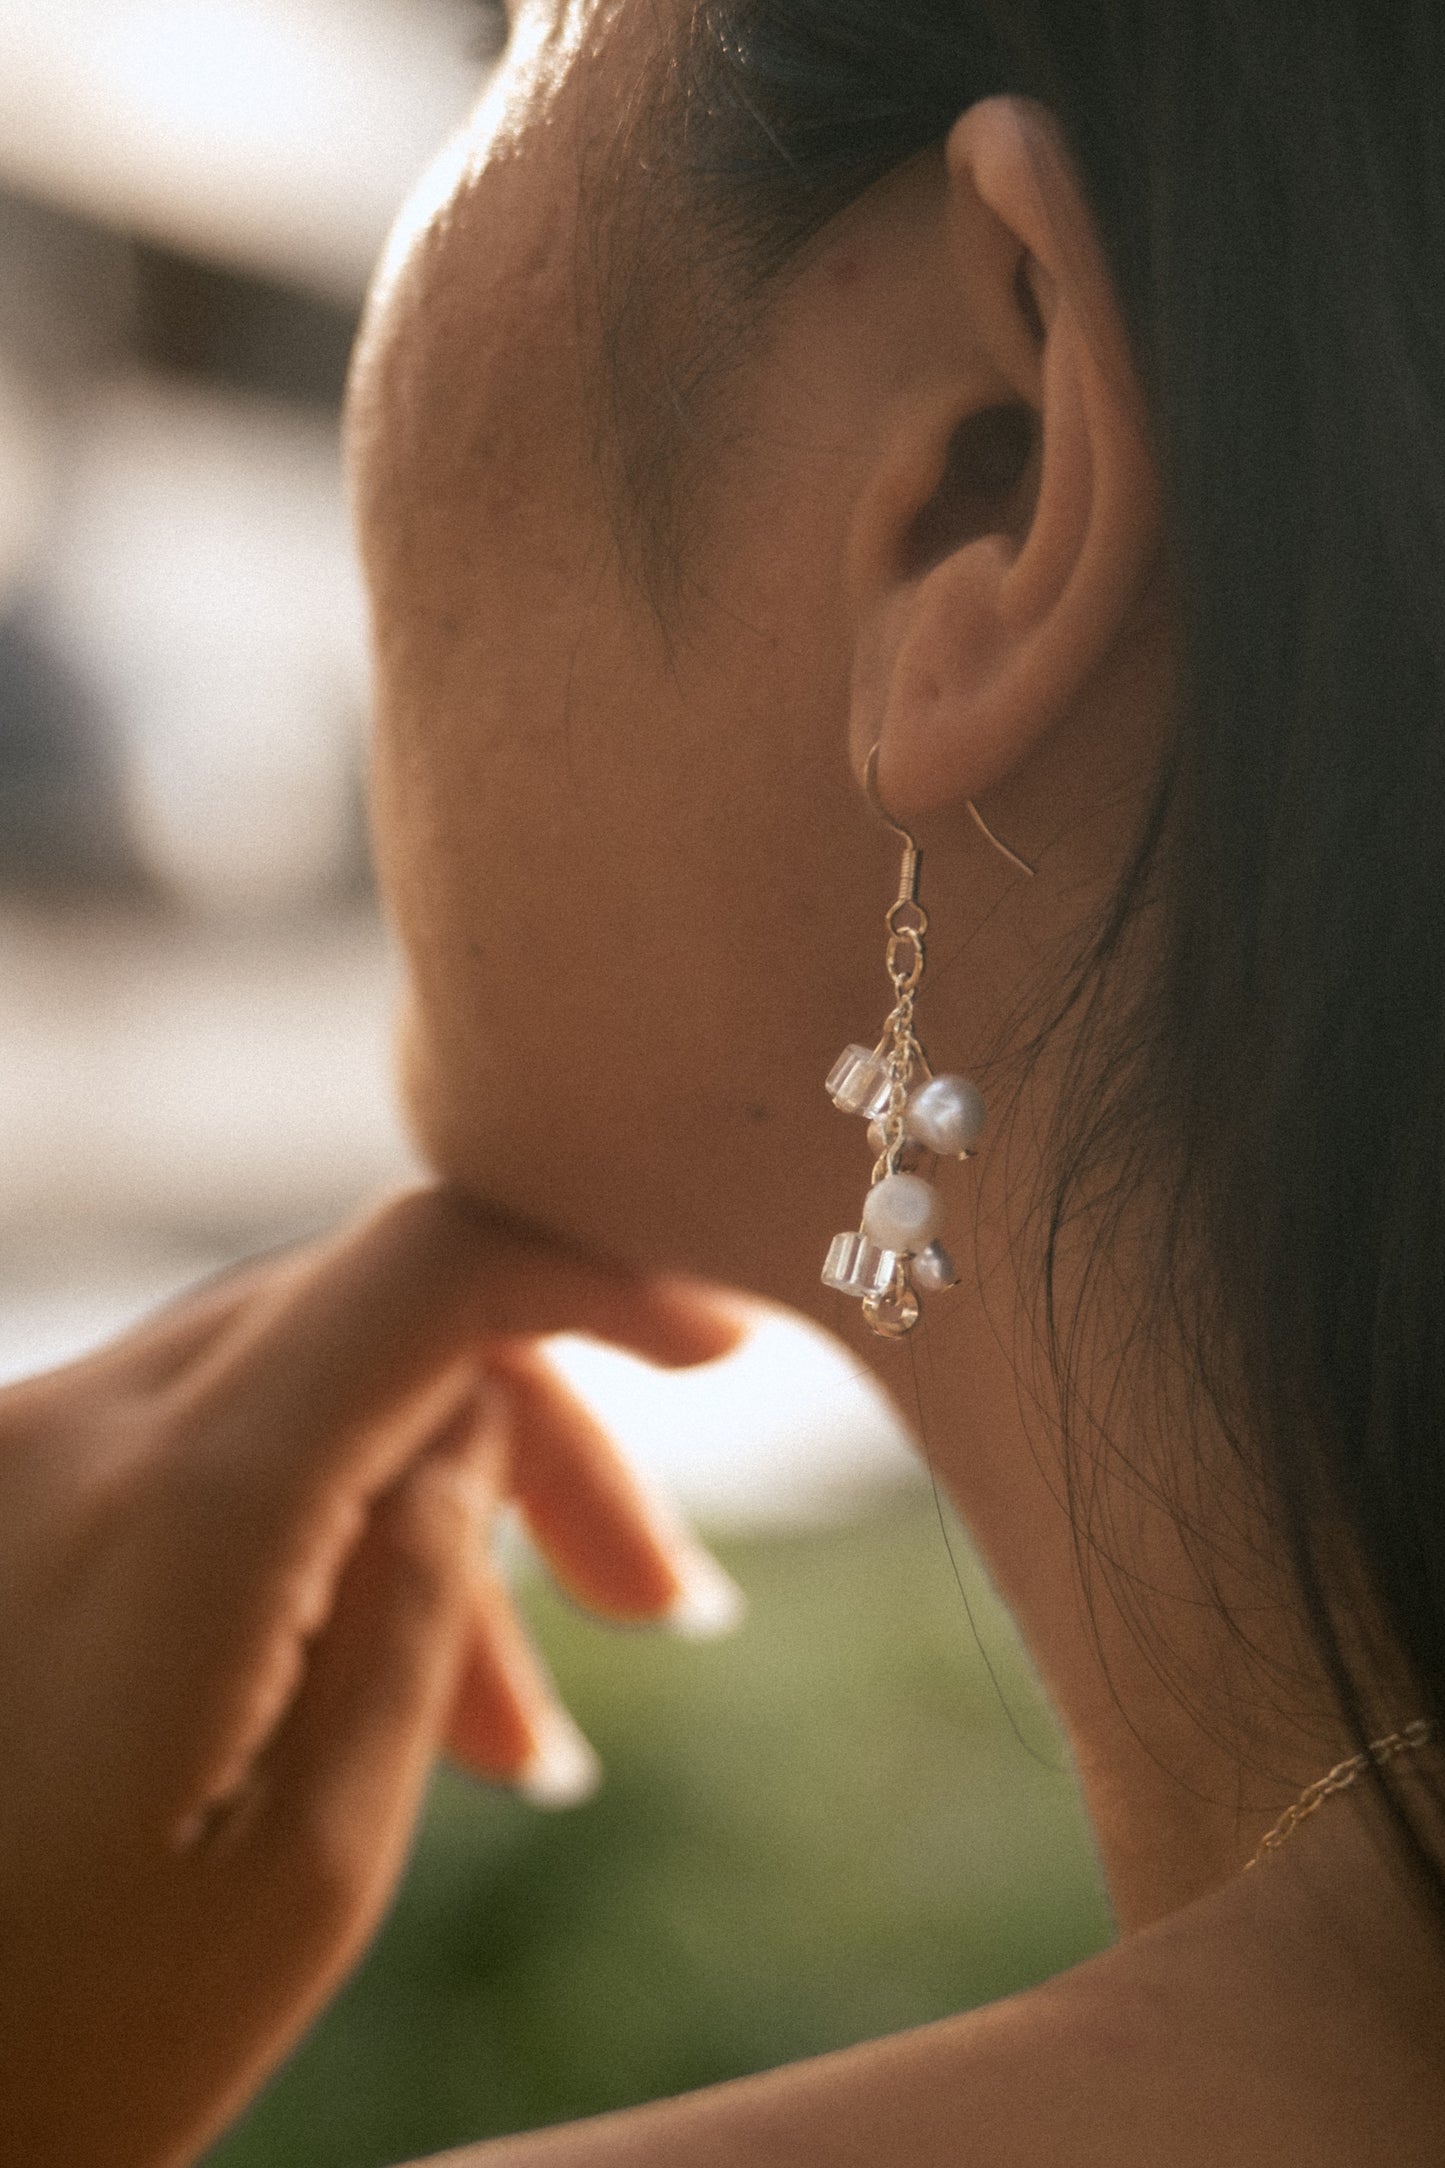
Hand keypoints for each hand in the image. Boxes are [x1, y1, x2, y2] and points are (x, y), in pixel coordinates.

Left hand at [0, 1188, 741, 2167]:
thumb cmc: (75, 2047)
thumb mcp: (314, 1859)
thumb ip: (418, 1591)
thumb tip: (485, 1414)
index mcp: (174, 1511)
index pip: (424, 1264)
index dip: (593, 1269)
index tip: (716, 1337)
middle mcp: (70, 1428)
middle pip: (378, 1317)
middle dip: (538, 1437)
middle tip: (662, 1611)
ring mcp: (16, 1449)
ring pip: (306, 1379)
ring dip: (440, 1504)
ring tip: (529, 1742)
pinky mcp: (0, 1490)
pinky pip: (212, 1439)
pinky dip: (329, 1520)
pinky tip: (387, 1684)